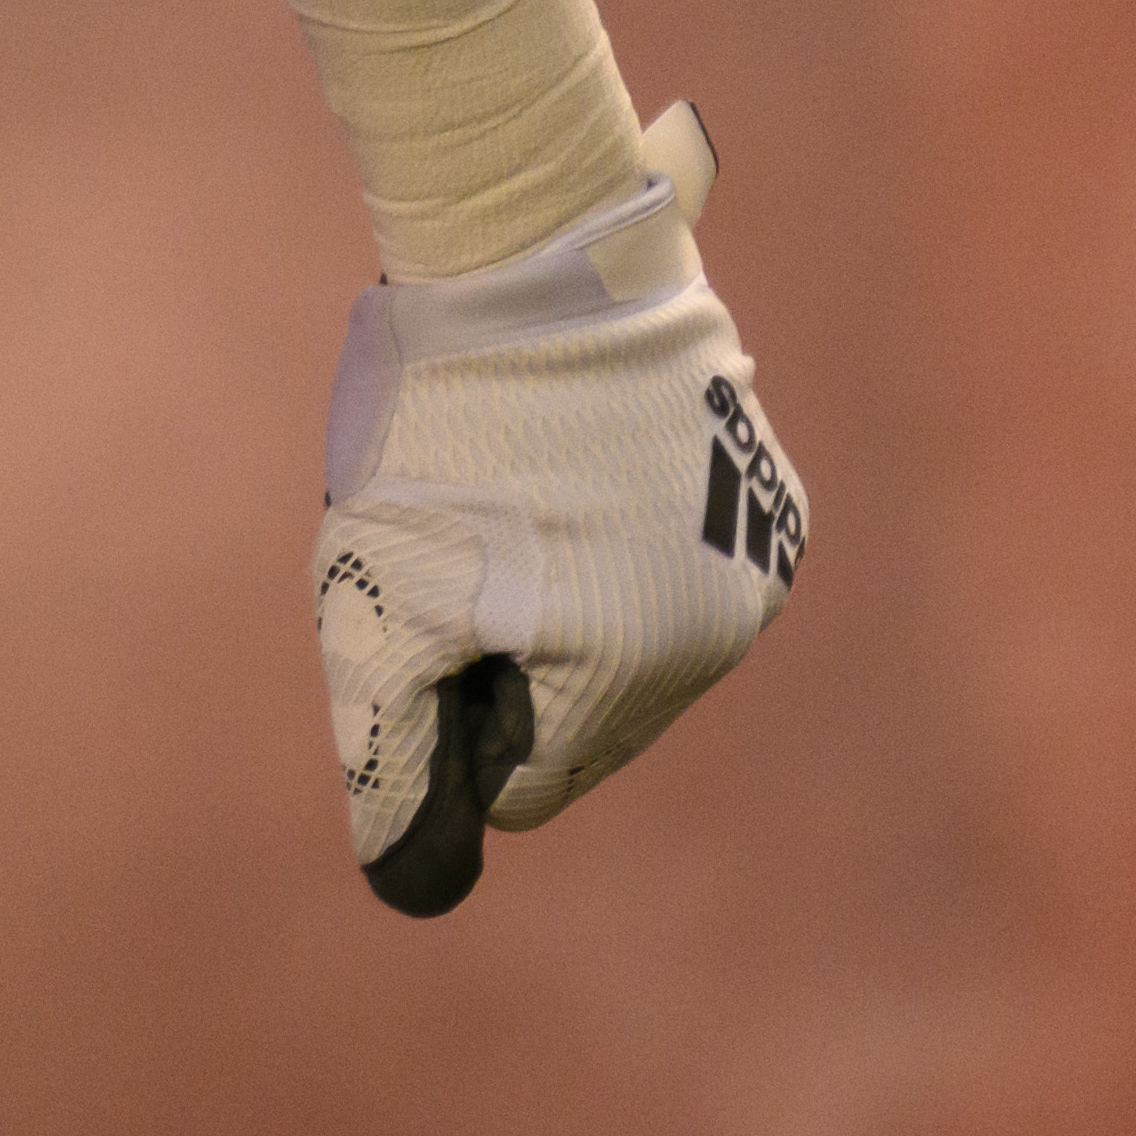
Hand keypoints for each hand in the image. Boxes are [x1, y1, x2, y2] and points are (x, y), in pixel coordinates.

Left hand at [314, 106, 802, 914]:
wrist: (528, 257)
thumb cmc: (439, 436)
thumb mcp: (374, 604)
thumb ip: (387, 751)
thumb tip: (406, 878)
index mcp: (636, 671)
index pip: (528, 778)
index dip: (455, 716)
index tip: (430, 619)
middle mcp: (725, 628)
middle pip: (585, 712)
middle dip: (513, 659)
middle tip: (462, 543)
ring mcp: (757, 552)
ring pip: (631, 638)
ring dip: (564, 598)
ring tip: (517, 490)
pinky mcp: (762, 485)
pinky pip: (673, 560)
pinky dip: (616, 537)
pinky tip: (571, 457)